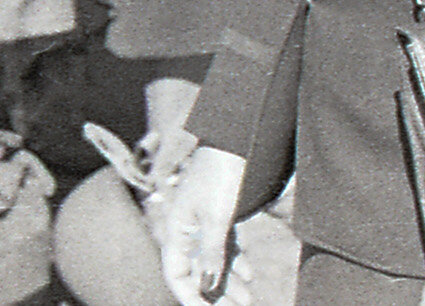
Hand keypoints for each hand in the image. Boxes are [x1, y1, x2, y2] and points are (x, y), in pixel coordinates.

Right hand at [160, 144, 246, 305]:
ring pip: (212, 259)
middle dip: (214, 294)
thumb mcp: (217, 216)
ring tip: (247, 297)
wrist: (236, 135)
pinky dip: (235, 261)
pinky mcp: (219, 212)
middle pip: (195, 270)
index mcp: (177, 227)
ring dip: (228, 281)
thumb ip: (211, 252)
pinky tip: (248, 273)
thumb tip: (205, 286)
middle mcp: (186, 226)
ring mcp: (202, 219)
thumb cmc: (221, 173)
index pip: (176, 274)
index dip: (190, 297)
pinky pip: (223, 244)